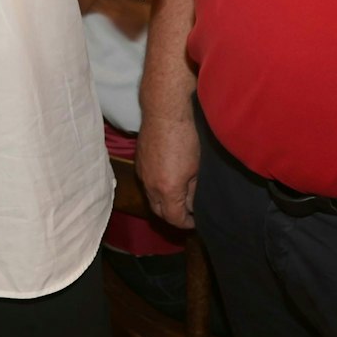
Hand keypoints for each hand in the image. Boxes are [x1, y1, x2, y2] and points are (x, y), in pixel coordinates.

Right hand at [136, 106, 199, 227]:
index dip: (186, 223)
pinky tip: (169, 179)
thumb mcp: (196, 169)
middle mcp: (150, 186)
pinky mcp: (139, 162)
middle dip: (173, 216)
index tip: (196, 221)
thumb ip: (193, 191)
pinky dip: (157, 189)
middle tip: (188, 213)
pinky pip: (147, 184)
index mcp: (167, 190)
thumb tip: (192, 204)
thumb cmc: (185, 138)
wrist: (164, 113)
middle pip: (159, 212)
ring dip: (164, 203)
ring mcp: (142, 174)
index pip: (174, 218)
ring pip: (151, 198)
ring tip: (179, 197)